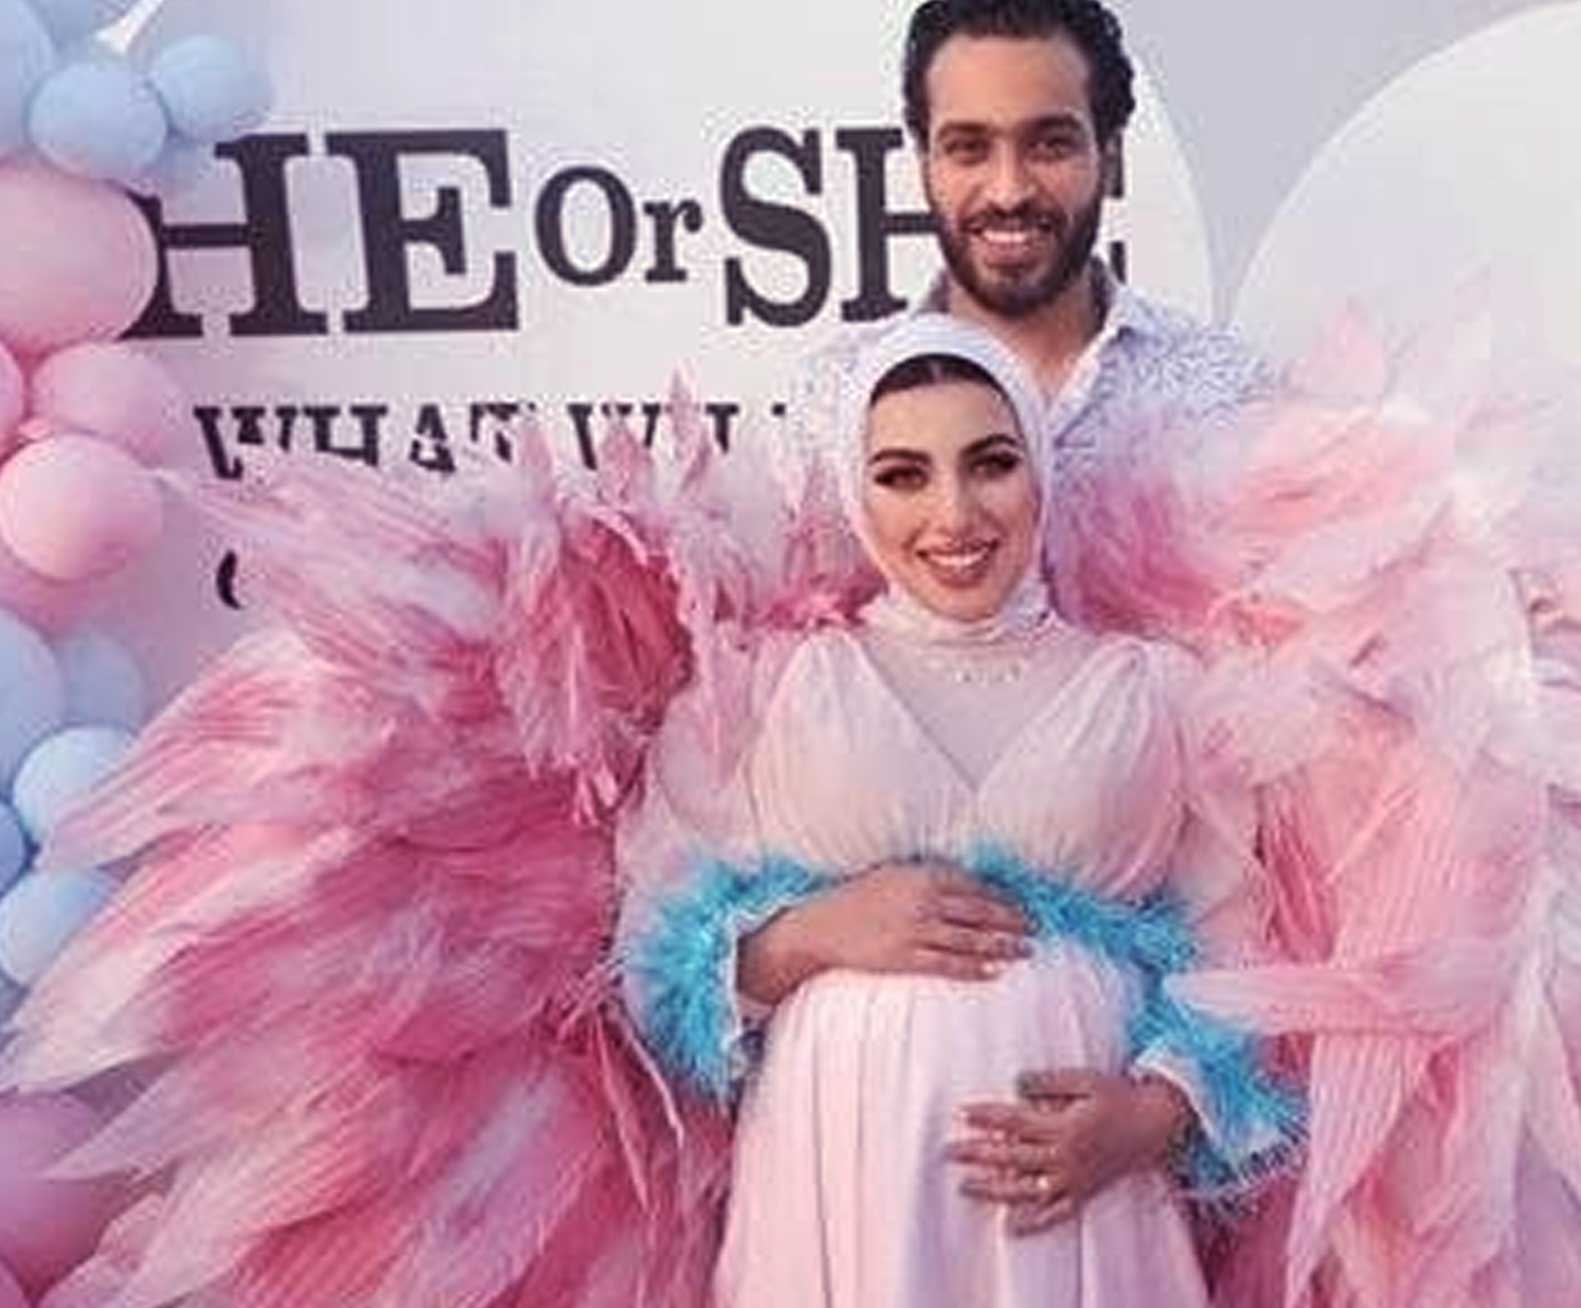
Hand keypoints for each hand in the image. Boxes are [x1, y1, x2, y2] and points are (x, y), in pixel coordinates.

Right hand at [738, 860, 1032, 1004]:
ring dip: (1002, 946)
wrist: (822, 925)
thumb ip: (931, 876)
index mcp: (923, 874)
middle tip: (1038, 928)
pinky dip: (974, 968)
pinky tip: (994, 971)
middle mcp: (923, 901)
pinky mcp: (903, 958)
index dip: (1005, 898)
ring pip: (970, 940)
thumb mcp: (896, 873)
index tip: (1026, 905)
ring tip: (1026, 951)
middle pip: (981, 913)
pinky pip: (947, 965)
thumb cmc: (861, 896)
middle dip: (1013, 921)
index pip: (976, 887)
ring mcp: (913, 931)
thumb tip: (971, 883)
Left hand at [945, 1069, 1191, 1235]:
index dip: (987, 1116)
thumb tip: (1015, 1083)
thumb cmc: (1119, 1097)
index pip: (1016, 1122)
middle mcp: (1067, 1158)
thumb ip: (1048, 1082)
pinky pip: (1055, 1214)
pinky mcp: (1084, 1194)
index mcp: (1066, 1127)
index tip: (962, 1112)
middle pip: (1013, 1157)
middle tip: (948, 1151)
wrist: (1157, 1125)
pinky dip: (1032, 1222)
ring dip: (994, 1189)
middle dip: (978, 1154)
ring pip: (1027, 1190)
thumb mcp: (1085, 1080)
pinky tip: (1009, 1226)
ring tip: (965, 1187)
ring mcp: (1075, 1180)